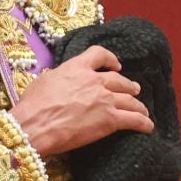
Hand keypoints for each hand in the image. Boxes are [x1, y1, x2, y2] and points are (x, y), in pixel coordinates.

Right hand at [11, 46, 152, 155]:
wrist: (35, 126)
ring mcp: (105, 100)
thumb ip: (58, 77)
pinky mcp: (110, 120)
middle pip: (119, 80)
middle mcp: (95, 80)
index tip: (116, 65)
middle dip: (129, 85)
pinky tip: (148, 126)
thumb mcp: (43, 81)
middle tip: (134, 90)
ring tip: (143, 110)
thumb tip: (59, 78)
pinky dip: (143, 122)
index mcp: (77, 67)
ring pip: (130, 100)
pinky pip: (133, 119)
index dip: (111, 59)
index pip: (99, 54)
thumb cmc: (33, 106)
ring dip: (138, 105)